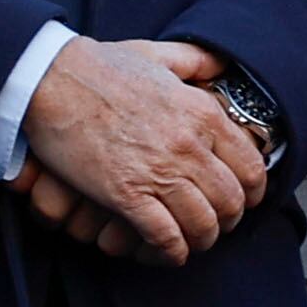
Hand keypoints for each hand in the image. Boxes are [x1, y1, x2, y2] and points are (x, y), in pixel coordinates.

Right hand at [18, 38, 266, 264]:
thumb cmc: (102, 67)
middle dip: (228, 221)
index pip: (251, 166)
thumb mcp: (159, 54)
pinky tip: (168, 251)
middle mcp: (189, 145)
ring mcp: (158, 172)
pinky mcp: (126, 195)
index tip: (245, 201)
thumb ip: (195, 60)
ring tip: (193, 240)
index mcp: (202, 113)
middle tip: (218, 224)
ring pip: (202, 225)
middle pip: (231, 201)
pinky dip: (171, 251)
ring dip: (201, 239)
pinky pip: (165, 237)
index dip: (253, 192)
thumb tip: (220, 64)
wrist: (53, 80)